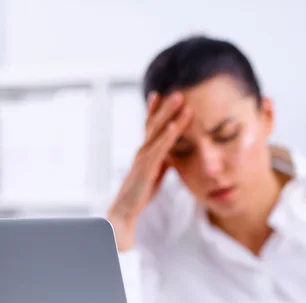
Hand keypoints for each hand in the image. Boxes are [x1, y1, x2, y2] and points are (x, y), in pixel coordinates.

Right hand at [107, 91, 192, 250]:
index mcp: (146, 150)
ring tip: (180, 99)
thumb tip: (173, 154)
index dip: (157, 110)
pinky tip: (174, 125)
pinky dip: (167, 136)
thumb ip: (163, 160)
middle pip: (155, 122)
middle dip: (166, 105)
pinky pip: (159, 149)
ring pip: (157, 131)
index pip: (151, 126)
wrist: (126, 209)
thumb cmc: (141, 191)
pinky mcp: (147, 167)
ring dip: (169, 114)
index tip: (163, 93)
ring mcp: (144, 156)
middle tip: (178, 89)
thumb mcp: (156, 172)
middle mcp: (143, 149)